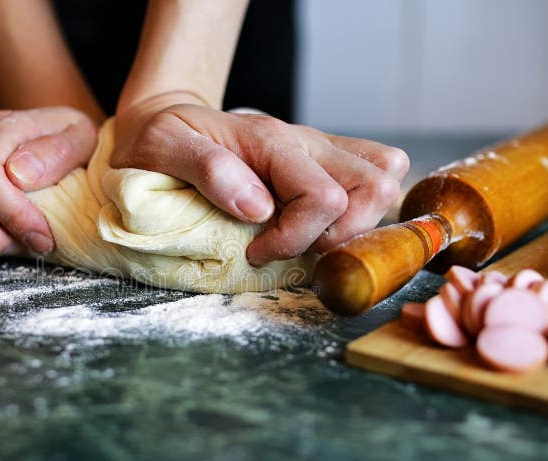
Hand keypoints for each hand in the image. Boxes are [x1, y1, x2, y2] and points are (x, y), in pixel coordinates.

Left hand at [111, 99, 408, 264]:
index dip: (295, 240)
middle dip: (341, 235)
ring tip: (310, 238)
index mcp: (271, 142)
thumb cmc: (162, 139)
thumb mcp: (164, 146)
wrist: (169, 121)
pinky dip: (363, 208)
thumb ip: (208, 170)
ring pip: (385, 179)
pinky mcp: (323, 161)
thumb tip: (258, 208)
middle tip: (294, 248)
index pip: (322, 198)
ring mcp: (320, 150)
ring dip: (359, 222)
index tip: (256, 252)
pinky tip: (324, 224)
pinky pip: (375, 174)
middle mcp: (306, 142)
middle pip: (374, 188)